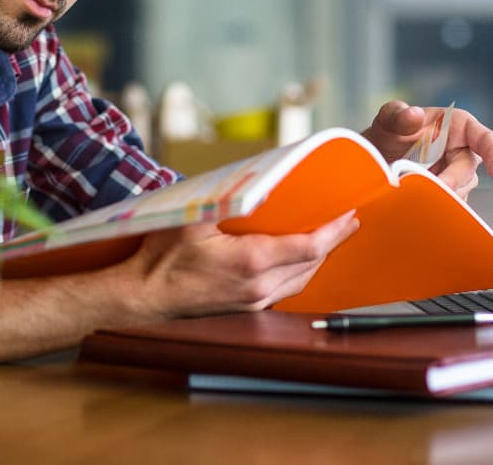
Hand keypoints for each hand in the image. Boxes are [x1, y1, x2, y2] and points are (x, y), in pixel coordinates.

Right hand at [123, 211, 358, 316]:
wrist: (143, 296)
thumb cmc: (162, 257)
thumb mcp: (193, 218)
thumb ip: (228, 201)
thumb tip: (257, 185)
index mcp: (251, 262)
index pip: (309, 247)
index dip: (334, 231)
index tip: (350, 216)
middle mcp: (259, 287)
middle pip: (311, 265)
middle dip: (332, 243)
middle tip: (347, 222)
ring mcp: (253, 302)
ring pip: (301, 281)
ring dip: (317, 259)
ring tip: (328, 238)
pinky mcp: (246, 308)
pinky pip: (284, 290)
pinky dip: (299, 272)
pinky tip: (297, 259)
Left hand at [362, 100, 492, 198]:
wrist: (378, 157)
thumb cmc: (391, 131)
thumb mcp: (389, 119)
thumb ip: (398, 115)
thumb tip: (414, 114)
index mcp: (460, 127)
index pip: (486, 140)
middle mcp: (464, 152)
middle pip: (468, 172)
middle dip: (451, 181)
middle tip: (429, 185)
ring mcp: (457, 176)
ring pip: (459, 192)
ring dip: (439, 194)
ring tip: (410, 187)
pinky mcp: (449, 194)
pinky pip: (449, 205)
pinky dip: (434, 206)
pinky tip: (416, 201)